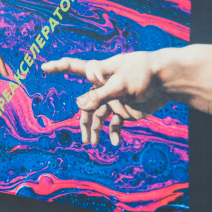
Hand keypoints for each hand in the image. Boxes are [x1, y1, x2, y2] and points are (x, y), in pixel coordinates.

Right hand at [42, 52, 168, 145]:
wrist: (168, 81)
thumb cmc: (143, 73)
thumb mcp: (120, 84)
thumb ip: (99, 96)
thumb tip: (78, 105)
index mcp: (98, 73)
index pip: (74, 67)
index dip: (58, 67)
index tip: (44, 67)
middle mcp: (102, 87)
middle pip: (86, 104)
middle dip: (84, 122)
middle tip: (86, 139)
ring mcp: (112, 99)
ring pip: (98, 117)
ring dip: (96, 130)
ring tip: (93, 144)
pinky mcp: (124, 110)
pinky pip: (114, 123)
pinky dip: (113, 132)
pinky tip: (113, 143)